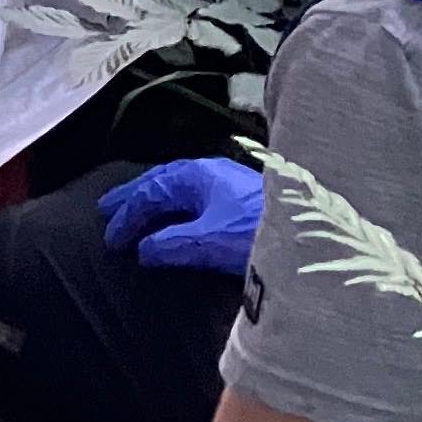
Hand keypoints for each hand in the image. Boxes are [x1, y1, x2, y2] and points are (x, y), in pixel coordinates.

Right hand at [98, 157, 263, 273]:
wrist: (313, 233)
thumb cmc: (256, 232)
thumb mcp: (207, 242)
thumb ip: (171, 244)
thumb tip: (143, 249)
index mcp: (196, 175)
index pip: (150, 192)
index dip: (128, 215)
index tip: (111, 239)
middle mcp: (210, 172)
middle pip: (162, 181)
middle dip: (134, 196)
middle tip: (107, 208)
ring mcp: (228, 182)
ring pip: (180, 187)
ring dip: (156, 199)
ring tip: (137, 210)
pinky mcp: (243, 198)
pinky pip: (196, 196)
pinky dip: (176, 205)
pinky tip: (179, 215)